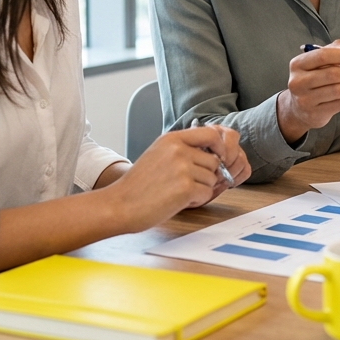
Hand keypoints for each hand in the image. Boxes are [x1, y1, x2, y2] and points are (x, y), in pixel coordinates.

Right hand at [105, 126, 242, 231]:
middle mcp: (179, 150)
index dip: (219, 147)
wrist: (120, 204)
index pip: (211, 134)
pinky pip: (207, 193)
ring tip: (177, 193)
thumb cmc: (138, 184)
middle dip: (205, 176)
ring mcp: (183, 168)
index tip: (217, 158)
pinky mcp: (186, 188)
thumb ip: (182, 148)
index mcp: (171, 139)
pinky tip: (177, 201)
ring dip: (200, 189)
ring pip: (212, 179)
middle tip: (183, 185)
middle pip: (214, 161)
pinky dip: (196, 201)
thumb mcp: (158, 154)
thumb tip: (212, 153)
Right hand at [276, 39, 339, 142]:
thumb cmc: (311, 81)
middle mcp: (298, 82)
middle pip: (332, 74)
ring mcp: (305, 100)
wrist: (298, 107)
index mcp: (298, 64)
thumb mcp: (318, 61)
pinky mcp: (315, 114)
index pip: (323, 56)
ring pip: (338, 90)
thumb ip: (335, 50)